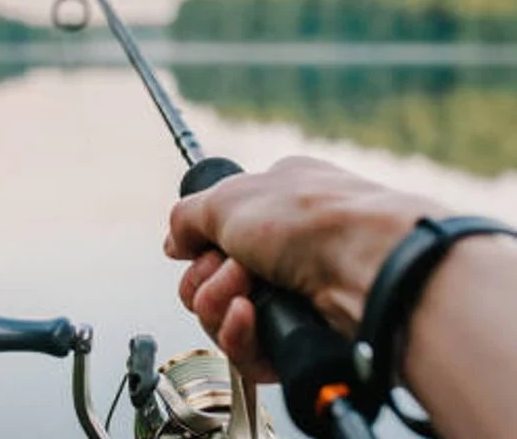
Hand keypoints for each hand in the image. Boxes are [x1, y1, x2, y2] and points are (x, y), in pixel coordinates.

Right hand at [164, 156, 443, 381]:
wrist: (371, 266)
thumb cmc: (312, 219)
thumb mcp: (229, 196)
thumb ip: (187, 216)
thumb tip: (174, 242)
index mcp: (278, 202)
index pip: (217, 233)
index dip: (200, 245)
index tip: (197, 247)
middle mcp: (288, 249)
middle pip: (211, 278)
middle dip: (206, 278)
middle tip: (229, 268)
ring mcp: (296, 295)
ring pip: (223, 317)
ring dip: (218, 304)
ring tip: (243, 293)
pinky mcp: (301, 339)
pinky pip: (246, 351)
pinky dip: (238, 335)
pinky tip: (249, 317)